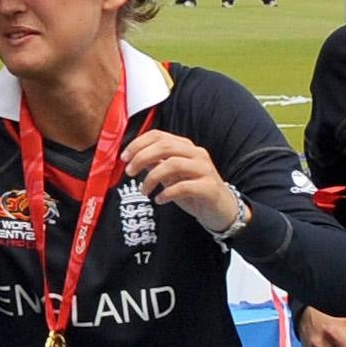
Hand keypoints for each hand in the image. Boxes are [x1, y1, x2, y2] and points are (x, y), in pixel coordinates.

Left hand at [119, 128, 240, 233]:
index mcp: (186, 147)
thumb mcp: (171, 176)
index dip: (138, 143)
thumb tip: (133, 158)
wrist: (220, 211)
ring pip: (174, 164)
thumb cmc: (193, 191)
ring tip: (144, 190)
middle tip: (129, 172)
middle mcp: (197, 154)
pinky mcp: (209, 187)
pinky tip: (159, 200)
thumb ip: (156, 164)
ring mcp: (205, 170)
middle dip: (142, 157)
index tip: (124, 157)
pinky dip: (167, 193)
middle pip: (165, 147)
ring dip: (152, 177)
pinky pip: (184, 186)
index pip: (159, 136)